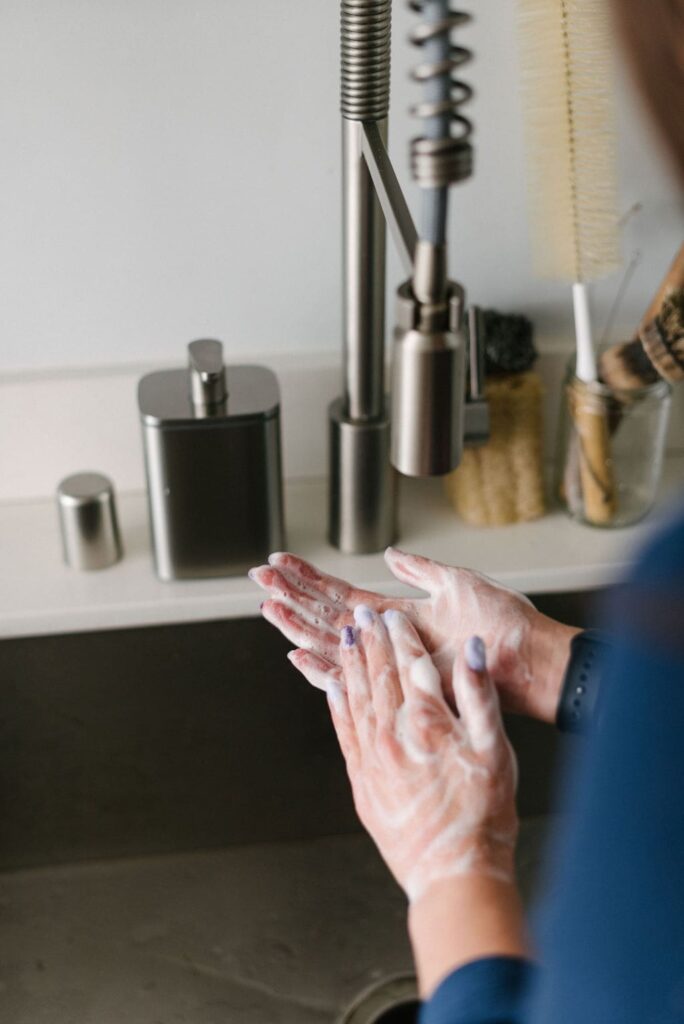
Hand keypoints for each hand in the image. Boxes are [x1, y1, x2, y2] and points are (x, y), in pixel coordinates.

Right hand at [250, 548, 578, 722]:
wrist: (528, 656)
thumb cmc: (504, 622)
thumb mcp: (456, 583)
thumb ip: (420, 570)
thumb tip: (390, 555)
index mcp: (398, 615)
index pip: (342, 593)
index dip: (309, 578)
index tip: (280, 562)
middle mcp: (388, 639)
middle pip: (327, 616)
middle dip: (291, 597)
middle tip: (259, 579)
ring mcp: (392, 661)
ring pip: (332, 642)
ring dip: (297, 624)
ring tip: (267, 605)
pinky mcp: (400, 683)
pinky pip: (354, 675)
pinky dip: (322, 666)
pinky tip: (296, 654)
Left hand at [295, 606, 518, 901]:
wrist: (453, 872)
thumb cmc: (483, 816)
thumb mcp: (496, 749)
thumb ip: (479, 694)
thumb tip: (472, 650)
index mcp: (428, 721)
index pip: (410, 665)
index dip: (400, 636)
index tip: (391, 616)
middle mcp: (393, 733)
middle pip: (378, 674)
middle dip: (369, 640)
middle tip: (360, 615)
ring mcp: (373, 757)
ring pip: (355, 697)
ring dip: (349, 663)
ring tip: (344, 638)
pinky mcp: (362, 781)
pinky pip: (343, 731)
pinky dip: (336, 704)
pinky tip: (331, 686)